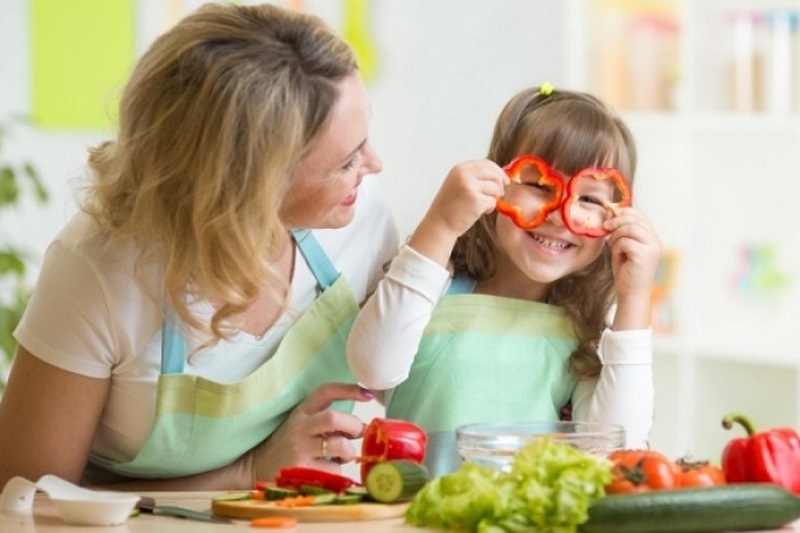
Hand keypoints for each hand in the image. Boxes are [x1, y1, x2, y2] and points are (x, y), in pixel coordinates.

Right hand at [245, 383, 372, 482]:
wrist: (256, 467)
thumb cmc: (288, 445)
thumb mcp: (303, 425)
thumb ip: (328, 423)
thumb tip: (363, 428)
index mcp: (302, 411)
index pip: (325, 391)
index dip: (348, 389)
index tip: (368, 394)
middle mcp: (300, 427)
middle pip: (334, 417)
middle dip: (354, 425)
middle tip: (359, 433)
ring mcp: (299, 449)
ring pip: (339, 446)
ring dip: (349, 452)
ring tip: (344, 456)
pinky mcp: (301, 470)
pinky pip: (334, 469)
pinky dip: (338, 471)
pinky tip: (328, 470)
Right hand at [409, 160, 508, 265]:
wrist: (439, 224)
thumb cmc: (450, 207)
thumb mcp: (457, 184)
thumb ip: (474, 177)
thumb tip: (500, 175)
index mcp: (460, 169)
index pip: (486, 163)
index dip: (498, 171)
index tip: (504, 180)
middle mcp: (464, 175)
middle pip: (494, 174)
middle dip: (500, 185)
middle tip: (498, 195)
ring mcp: (470, 187)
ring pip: (496, 188)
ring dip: (494, 198)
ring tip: (483, 206)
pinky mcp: (476, 201)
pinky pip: (493, 201)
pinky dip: (490, 208)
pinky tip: (481, 212)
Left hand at [603, 207, 661, 329]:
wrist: (630, 293)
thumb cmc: (625, 271)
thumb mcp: (622, 247)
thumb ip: (620, 231)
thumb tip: (611, 211)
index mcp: (652, 237)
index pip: (639, 216)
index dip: (624, 212)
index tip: (609, 216)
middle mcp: (655, 241)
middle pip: (635, 219)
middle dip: (617, 221)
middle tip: (605, 227)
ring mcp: (653, 247)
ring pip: (630, 229)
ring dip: (616, 236)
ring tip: (612, 245)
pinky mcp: (646, 255)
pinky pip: (626, 242)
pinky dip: (617, 247)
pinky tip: (618, 256)